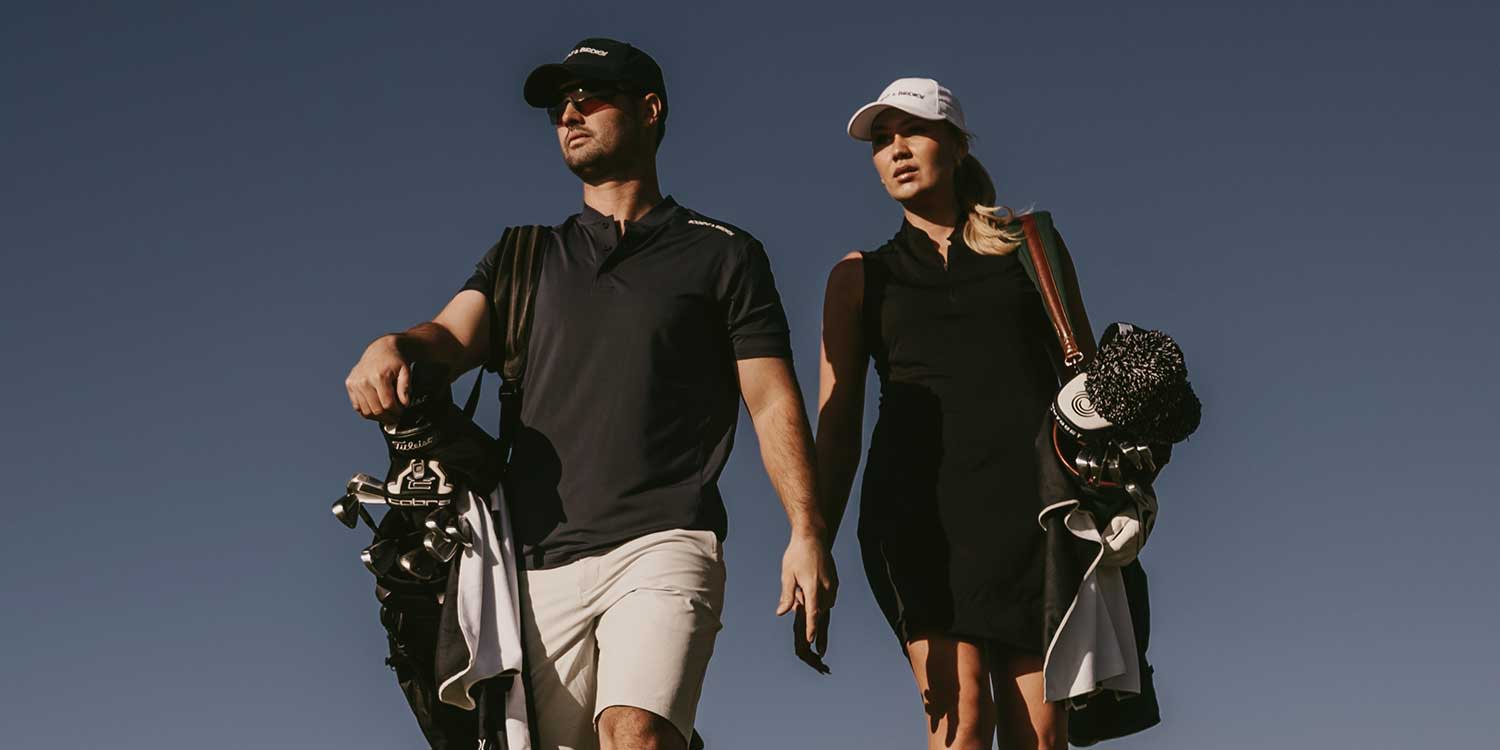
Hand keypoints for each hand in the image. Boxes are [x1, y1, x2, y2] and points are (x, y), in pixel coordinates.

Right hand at [345, 335, 409, 422]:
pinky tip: (376, 410)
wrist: (382, 349)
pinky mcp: (350, 384)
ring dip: (377, 417)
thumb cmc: (395, 361)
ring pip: (366, 411)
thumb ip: (406, 388)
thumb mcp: (406, 371)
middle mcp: (364, 380)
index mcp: (378, 376)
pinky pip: (357, 406)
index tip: (401, 413)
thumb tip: (404, 404)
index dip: (396, 412)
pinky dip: (367, 412)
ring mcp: (355, 383)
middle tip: (395, 417)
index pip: (387, 404)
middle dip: (388, 417)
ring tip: (387, 415)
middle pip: (376, 410)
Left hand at [776, 530, 836, 672]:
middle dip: (817, 627)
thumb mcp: (787, 574)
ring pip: (826, 606)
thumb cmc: (797, 554)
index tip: (811, 642)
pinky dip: (822, 603)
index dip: (812, 629)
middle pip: (821, 613)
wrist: (813, 536)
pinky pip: (829, 598)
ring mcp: (832, 584)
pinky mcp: (834, 580)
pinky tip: (814, 598)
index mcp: (812, 587)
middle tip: (818, 645)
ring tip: (808, 607)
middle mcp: (825, 587)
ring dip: (818, 611)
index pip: (813, 613)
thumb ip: (786, 595)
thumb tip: (782, 613)